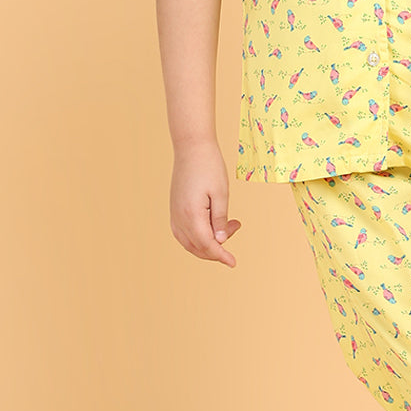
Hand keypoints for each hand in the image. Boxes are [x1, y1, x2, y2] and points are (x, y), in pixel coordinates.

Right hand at [169, 139, 241, 266]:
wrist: (191, 147)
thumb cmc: (209, 166)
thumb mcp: (222, 193)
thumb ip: (220, 219)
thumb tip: (221, 241)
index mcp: (192, 215)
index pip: (207, 244)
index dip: (221, 255)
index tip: (233, 263)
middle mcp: (179, 217)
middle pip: (197, 247)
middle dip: (218, 247)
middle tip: (235, 226)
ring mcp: (174, 213)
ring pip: (189, 242)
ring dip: (208, 242)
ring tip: (228, 224)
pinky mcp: (174, 209)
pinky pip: (183, 232)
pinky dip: (197, 237)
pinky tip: (211, 226)